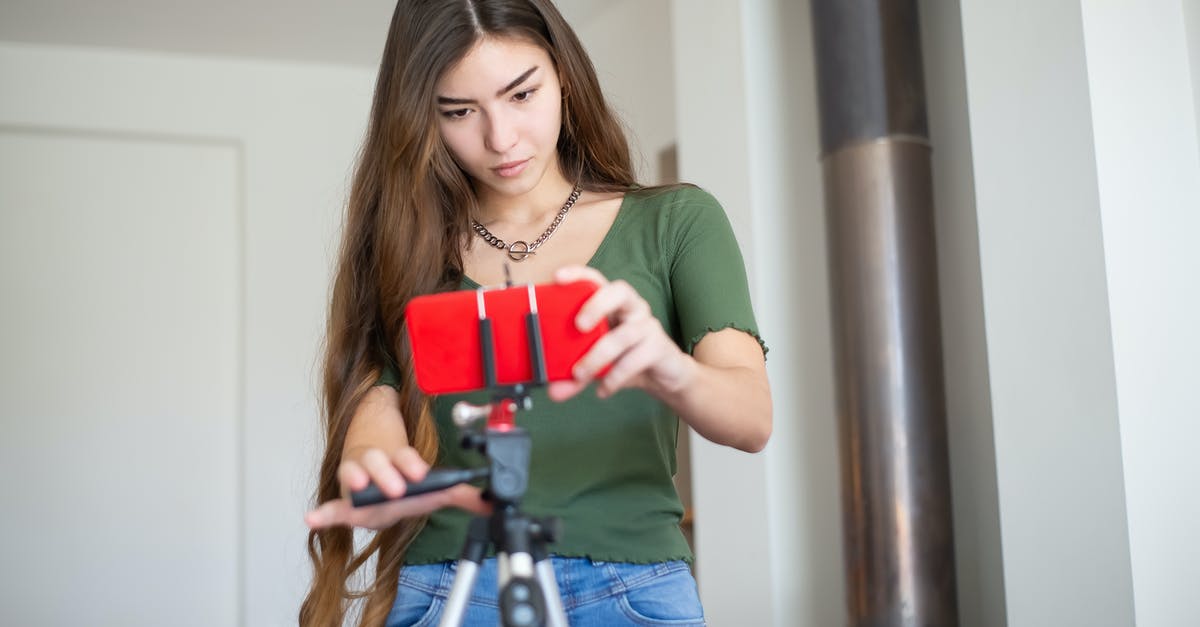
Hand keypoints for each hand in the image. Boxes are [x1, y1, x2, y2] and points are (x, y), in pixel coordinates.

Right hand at [304, 446, 490, 530]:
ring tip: (358, 486)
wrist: (377, 471)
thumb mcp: (432, 486)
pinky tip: (313, 519)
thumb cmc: (405, 481)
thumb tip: (491, 503)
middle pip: (379, 463)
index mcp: (400, 461)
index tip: (420, 472)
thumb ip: (460, 494)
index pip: (407, 458)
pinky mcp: (343, 498)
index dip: (413, 464)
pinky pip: (332, 505)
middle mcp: (377, 465)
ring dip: (356, 479)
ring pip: (354, 473)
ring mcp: (357, 478)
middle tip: (397, 486)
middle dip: (387, 473)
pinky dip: (322, 513)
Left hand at [548, 266, 695, 400]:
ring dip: (597, 356)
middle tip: (578, 325)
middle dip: (597, 304)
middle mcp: (631, 308)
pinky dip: (615, 377)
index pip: (596, 280)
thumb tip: (554, 391)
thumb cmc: (625, 358)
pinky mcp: (659, 347)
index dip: (578, 275)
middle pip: (619, 292)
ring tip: (580, 374)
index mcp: (611, 304)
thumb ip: (574, 374)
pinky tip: (603, 389)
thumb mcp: (596, 363)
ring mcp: (647, 326)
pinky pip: (635, 359)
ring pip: (624, 334)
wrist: (661, 377)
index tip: (557, 278)